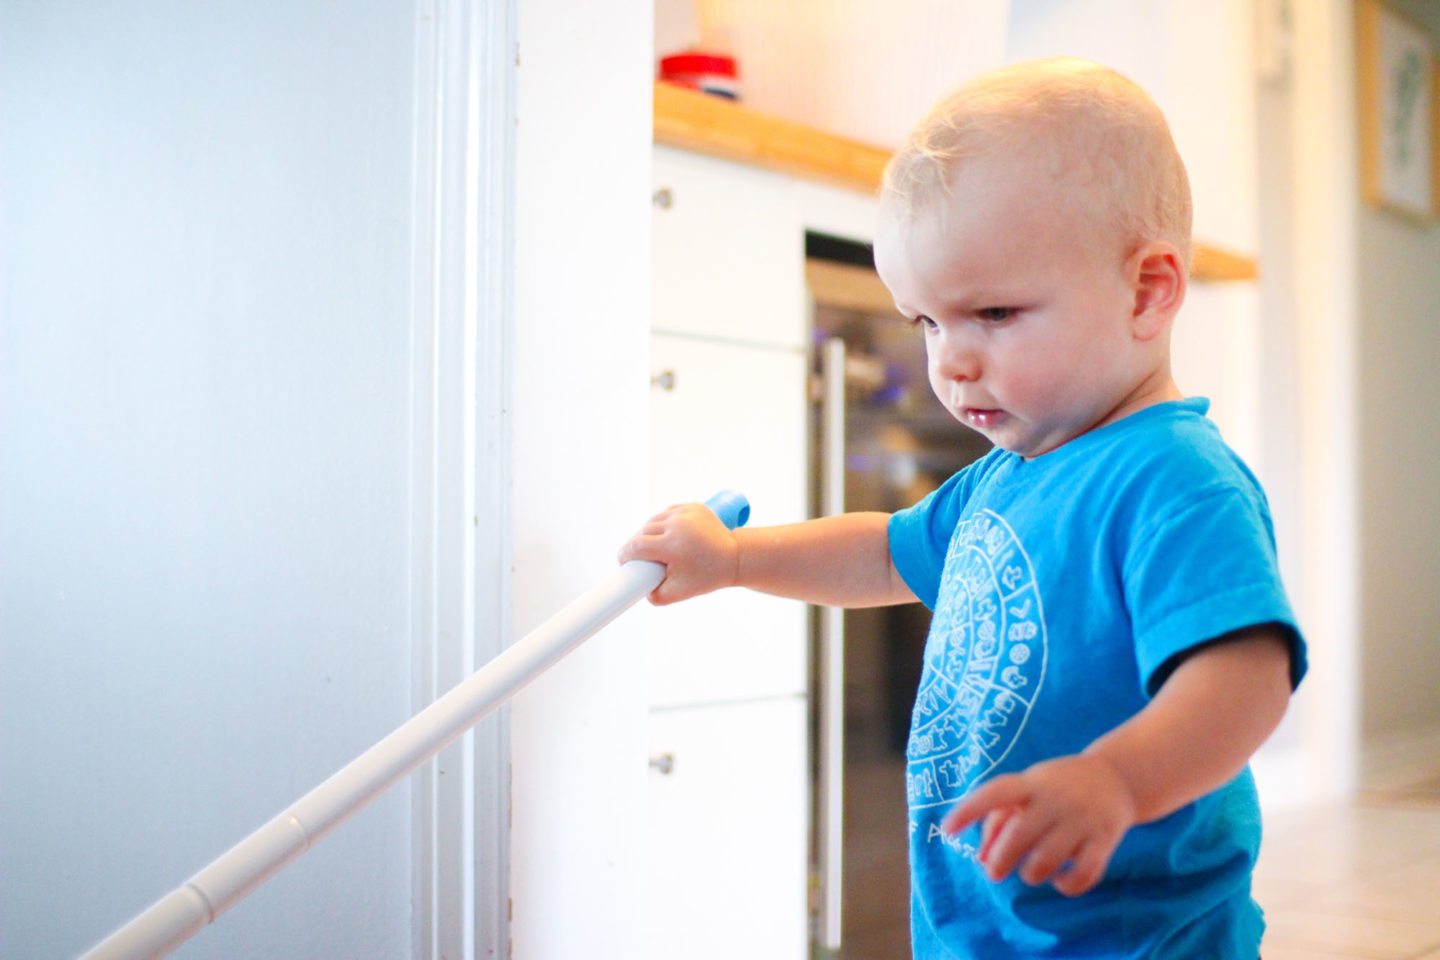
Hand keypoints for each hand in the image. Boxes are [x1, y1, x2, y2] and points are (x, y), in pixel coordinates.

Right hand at [617, 502, 739, 604]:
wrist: (735, 557)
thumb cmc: (708, 576)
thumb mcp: (679, 593)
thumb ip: (655, 597)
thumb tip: (638, 590)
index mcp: (672, 545)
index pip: (637, 547)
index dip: (625, 555)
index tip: (622, 562)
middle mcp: (677, 524)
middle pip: (643, 532)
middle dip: (636, 545)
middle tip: (635, 558)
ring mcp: (685, 512)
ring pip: (654, 520)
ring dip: (647, 532)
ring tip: (648, 546)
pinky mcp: (692, 506)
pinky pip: (667, 513)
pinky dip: (662, 522)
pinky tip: (661, 533)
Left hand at [940, 754, 1137, 896]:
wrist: (1116, 778)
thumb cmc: (1056, 788)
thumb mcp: (1027, 789)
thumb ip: (999, 819)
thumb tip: (982, 859)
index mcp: (1031, 783)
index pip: (995, 793)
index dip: (968, 811)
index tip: (946, 830)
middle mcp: (1056, 799)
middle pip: (1019, 835)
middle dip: (1000, 861)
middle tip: (994, 873)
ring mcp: (1082, 820)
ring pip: (1047, 860)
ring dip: (1031, 874)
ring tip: (1030, 871)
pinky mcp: (1104, 840)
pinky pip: (1082, 874)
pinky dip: (1067, 886)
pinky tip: (1060, 880)